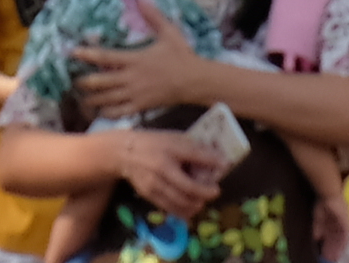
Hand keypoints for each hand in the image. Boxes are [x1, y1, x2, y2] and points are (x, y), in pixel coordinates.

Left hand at [71, 37, 215, 121]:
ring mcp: (135, 94)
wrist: (194, 81)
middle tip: (73, 81)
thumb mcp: (169, 32)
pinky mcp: (141, 107)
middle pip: (101, 82)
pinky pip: (119, 112)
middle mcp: (132, 78)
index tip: (73, 52)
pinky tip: (100, 111)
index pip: (106, 56)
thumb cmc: (181, 55)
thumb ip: (153, 16)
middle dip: (84, 82)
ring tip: (81, 98)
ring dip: (92, 99)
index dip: (88, 54)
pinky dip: (107, 112)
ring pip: (107, 99)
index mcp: (135, 59)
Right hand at [103, 128, 227, 215]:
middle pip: (188, 187)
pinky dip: (183, 211)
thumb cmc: (154, 142)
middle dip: (205, 193)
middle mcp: (161, 169)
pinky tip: (191, 208)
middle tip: (215, 192)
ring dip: (196, 204)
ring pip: (180, 202)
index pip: (194, 156)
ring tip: (203, 201)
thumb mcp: (174, 138)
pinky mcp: (149, 195)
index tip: (224, 168)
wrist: (125, 152)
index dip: (211, 162)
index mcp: (169, 150)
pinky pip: (169, 208)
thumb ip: (194, 148)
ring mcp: (154, 184)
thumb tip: (218, 158)